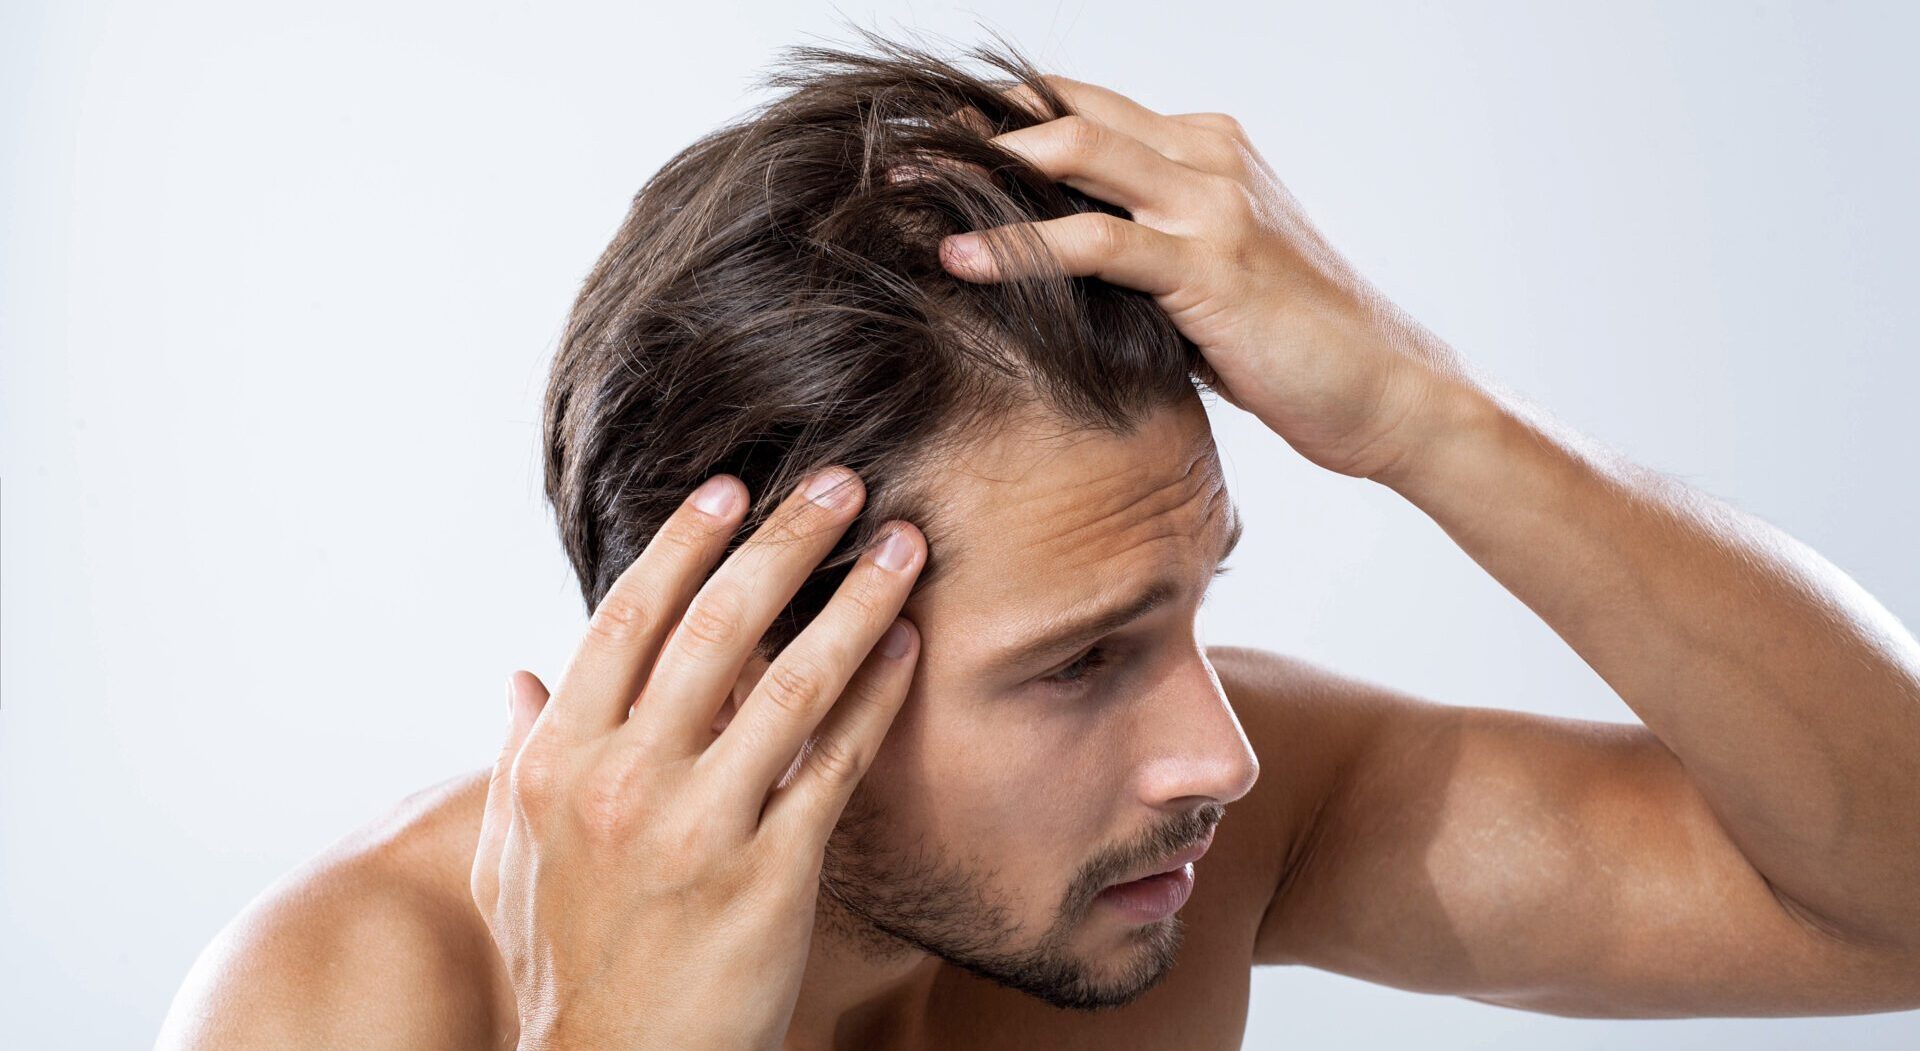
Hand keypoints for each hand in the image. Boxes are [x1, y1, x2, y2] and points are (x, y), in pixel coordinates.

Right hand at [469, 467, 924, 1049]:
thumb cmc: (568, 955)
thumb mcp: (513, 855)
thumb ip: (518, 754)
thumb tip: (519, 673)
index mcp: (556, 760)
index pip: (627, 620)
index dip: (686, 545)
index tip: (734, 489)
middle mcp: (621, 782)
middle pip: (715, 627)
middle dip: (787, 542)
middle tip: (844, 484)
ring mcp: (697, 828)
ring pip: (790, 683)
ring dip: (856, 602)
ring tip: (904, 547)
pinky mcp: (768, 877)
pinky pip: (836, 762)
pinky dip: (876, 695)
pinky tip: (910, 647)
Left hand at [935, 75, 1481, 480]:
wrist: (1386, 391)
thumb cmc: (1295, 349)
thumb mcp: (1204, 283)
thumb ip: (1140, 256)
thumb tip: (1054, 272)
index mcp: (1206, 149)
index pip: (1083, 105)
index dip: (1002, 115)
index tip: (929, 142)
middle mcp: (1207, 155)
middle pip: (1066, 109)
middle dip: (972, 126)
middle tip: (894, 150)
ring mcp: (1210, 202)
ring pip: (1074, 151)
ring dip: (978, 169)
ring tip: (901, 190)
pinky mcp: (1208, 263)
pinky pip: (1095, 240)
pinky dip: (1019, 243)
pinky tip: (960, 261)